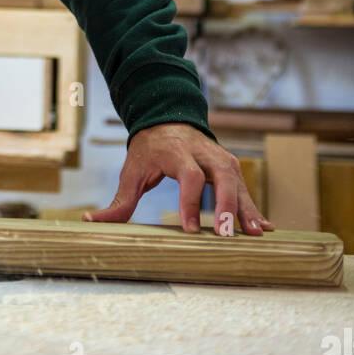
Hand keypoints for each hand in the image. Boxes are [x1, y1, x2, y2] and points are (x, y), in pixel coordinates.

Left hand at [81, 123, 274, 235]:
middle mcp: (203, 152)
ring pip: (238, 181)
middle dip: (227, 204)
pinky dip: (254, 207)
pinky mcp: (231, 166)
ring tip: (254, 234)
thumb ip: (118, 201)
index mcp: (176, 152)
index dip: (190, 202)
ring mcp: (220, 157)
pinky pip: (245, 188)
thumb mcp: (132, 171)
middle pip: (221, 175)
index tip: (190, 230)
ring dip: (247, 208)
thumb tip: (90, 220)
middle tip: (227, 233)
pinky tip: (263, 228)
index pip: (188, 176)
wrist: (169, 119)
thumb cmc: (149, 150)